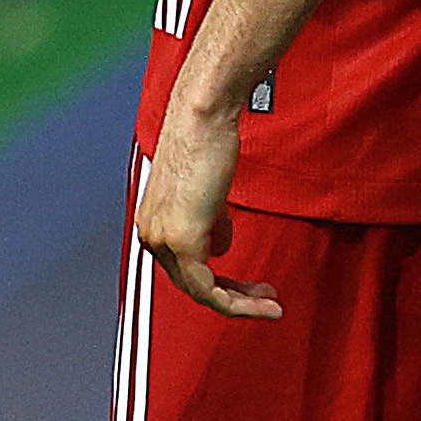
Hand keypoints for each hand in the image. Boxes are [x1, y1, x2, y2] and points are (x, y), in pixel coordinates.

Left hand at [133, 102, 277, 323]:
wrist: (203, 117)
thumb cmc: (206, 140)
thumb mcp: (208, 191)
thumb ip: (211, 221)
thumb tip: (219, 245)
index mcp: (153, 222)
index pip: (184, 268)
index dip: (221, 280)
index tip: (250, 285)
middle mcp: (151, 234)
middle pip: (192, 284)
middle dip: (233, 295)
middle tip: (265, 297)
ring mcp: (164, 240)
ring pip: (200, 292)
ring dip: (239, 303)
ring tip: (270, 303)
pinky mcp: (182, 241)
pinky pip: (208, 289)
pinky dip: (237, 302)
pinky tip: (262, 302)